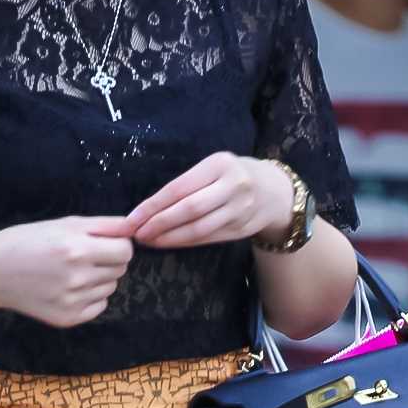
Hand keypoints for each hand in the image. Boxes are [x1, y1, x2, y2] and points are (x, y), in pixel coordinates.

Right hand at [0, 215, 133, 326]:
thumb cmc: (28, 241)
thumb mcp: (64, 223)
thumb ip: (103, 225)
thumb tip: (134, 227)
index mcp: (77, 249)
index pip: (125, 251)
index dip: (118, 244)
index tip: (103, 243)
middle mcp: (77, 277)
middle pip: (120, 269)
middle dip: (108, 260)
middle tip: (83, 256)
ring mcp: (72, 301)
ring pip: (110, 287)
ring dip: (99, 278)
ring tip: (71, 271)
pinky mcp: (67, 319)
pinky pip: (99, 306)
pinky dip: (90, 297)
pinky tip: (68, 288)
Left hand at [124, 153, 292, 248]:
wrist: (275, 191)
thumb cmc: (234, 175)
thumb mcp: (215, 167)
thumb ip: (189, 182)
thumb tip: (149, 207)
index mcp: (220, 165)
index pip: (179, 188)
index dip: (153, 205)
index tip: (132, 218)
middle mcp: (232, 187)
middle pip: (188, 210)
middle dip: (158, 223)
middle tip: (136, 233)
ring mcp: (239, 210)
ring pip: (198, 229)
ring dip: (169, 237)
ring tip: (148, 240)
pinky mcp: (240, 229)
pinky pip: (207, 238)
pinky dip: (184, 242)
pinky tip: (167, 243)